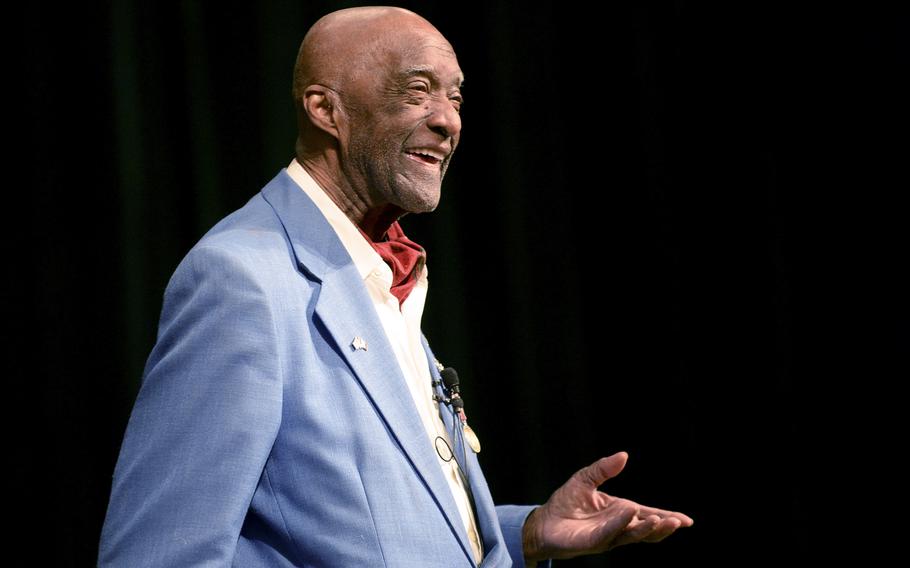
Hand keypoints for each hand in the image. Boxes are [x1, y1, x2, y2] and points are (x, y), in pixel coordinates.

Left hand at [522, 452, 692, 561]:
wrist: (544, 521)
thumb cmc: (566, 502)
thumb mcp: (585, 479)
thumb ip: (603, 468)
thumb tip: (624, 455)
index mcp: (620, 511)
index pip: (648, 514)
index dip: (667, 517)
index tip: (687, 520)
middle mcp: (618, 526)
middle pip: (646, 528)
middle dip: (663, 526)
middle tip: (678, 522)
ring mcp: (608, 536)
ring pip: (632, 535)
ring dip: (647, 528)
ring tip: (660, 519)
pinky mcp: (593, 542)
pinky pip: (610, 534)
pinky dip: (621, 524)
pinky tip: (629, 513)